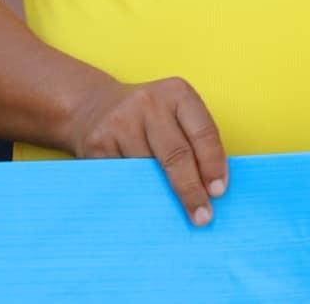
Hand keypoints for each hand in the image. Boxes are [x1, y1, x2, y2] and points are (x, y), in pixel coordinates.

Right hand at [65, 76, 228, 224]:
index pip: (203, 133)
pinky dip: (136, 194)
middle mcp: (149, 104)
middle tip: (202, 217)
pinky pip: (122, 178)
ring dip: (162, 197)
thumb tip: (210, 188)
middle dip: (192, 190)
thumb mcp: (174, 113)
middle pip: (177, 155)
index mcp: (177, 93)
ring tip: (171, 214)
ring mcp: (121, 122)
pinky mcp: (97, 143)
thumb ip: (194, 140)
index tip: (219, 192)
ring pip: (147, 171)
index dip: (213, 165)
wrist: (91, 107)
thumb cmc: (147, 116)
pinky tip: (143, 204)